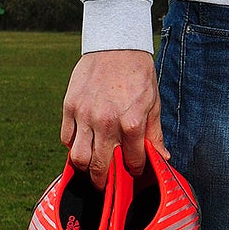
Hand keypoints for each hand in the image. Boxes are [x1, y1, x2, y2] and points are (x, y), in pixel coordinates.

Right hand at [61, 49, 165, 187]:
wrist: (116, 45)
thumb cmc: (138, 75)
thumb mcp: (153, 104)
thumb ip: (154, 133)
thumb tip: (163, 158)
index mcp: (131, 123)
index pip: (132, 161)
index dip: (134, 169)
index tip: (133, 171)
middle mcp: (106, 122)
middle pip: (98, 167)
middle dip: (102, 181)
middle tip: (104, 184)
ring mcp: (85, 115)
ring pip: (77, 157)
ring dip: (83, 167)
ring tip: (89, 167)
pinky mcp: (70, 106)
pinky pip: (66, 137)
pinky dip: (72, 145)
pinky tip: (82, 143)